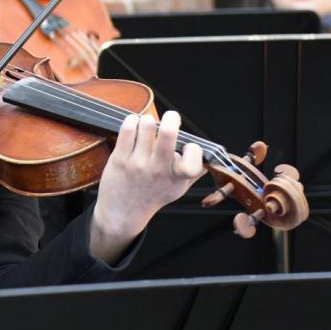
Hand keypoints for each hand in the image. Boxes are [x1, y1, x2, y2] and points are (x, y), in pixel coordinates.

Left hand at [90, 111, 204, 263]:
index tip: (187, 148)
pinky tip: (134, 124)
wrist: (122, 213)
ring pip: (147, 126)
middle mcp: (158, 169)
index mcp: (177, 177)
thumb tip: (210, 157)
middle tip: (171, 117)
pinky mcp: (120, 159)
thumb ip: (194, 172)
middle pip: (169, 134)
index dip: (193, 148)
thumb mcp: (178, 188)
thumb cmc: (152, 197)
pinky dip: (132, 121)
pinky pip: (128, 130)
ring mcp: (138, 163)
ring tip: (148, 125)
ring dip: (149, 120)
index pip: (194, 156)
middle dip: (172, 118)